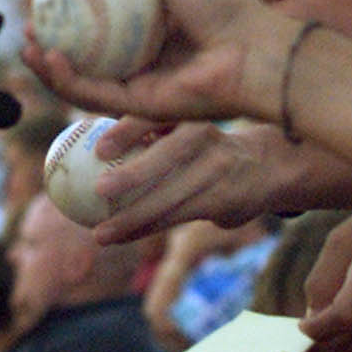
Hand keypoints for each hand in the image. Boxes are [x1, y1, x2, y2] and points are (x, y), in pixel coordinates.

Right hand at [21, 0, 294, 126]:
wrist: (258, 54)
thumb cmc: (229, 10)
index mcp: (155, 30)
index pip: (102, 22)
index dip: (69, 12)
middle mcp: (146, 61)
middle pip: (86, 55)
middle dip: (50, 44)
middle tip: (27, 23)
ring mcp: (143, 86)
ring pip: (84, 80)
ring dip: (50, 66)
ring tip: (27, 44)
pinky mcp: (142, 107)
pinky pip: (97, 94)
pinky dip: (69, 79)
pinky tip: (49, 56)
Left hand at [91, 119, 283, 243]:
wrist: (267, 166)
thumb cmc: (206, 146)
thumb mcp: (183, 127)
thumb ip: (147, 132)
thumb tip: (85, 141)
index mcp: (187, 114)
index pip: (155, 118)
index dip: (127, 130)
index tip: (99, 149)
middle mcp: (205, 138)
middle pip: (167, 157)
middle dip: (133, 176)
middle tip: (97, 191)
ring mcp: (216, 169)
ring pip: (171, 197)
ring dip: (133, 218)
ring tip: (99, 233)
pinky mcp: (223, 200)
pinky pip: (178, 217)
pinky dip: (147, 228)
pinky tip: (122, 236)